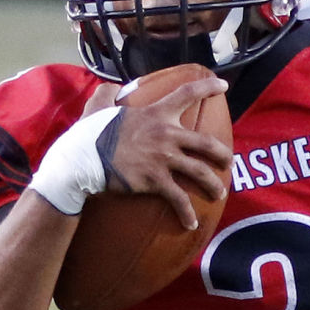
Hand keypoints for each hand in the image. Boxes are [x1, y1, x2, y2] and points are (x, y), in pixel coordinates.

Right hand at [99, 75, 231, 230]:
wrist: (81, 160)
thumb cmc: (89, 134)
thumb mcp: (99, 107)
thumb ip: (109, 94)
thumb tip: (112, 87)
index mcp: (155, 113)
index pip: (187, 93)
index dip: (208, 87)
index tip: (223, 86)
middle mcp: (165, 134)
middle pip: (206, 142)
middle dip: (223, 154)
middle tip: (228, 162)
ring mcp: (163, 158)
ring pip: (200, 172)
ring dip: (213, 185)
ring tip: (219, 194)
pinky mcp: (155, 181)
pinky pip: (179, 199)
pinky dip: (187, 213)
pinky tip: (191, 224)